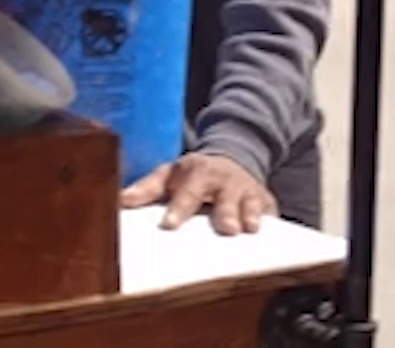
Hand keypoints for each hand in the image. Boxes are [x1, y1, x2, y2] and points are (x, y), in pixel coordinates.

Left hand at [119, 152, 274, 235]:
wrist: (232, 158)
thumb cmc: (194, 175)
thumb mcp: (169, 175)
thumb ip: (147, 188)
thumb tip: (121, 200)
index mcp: (198, 172)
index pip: (187, 191)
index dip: (180, 208)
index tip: (171, 224)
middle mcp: (225, 180)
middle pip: (225, 198)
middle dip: (226, 212)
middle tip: (227, 229)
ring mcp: (247, 190)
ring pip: (251, 204)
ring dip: (250, 215)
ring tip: (251, 229)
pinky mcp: (266, 201)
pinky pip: (270, 212)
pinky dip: (270, 222)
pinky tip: (272, 236)